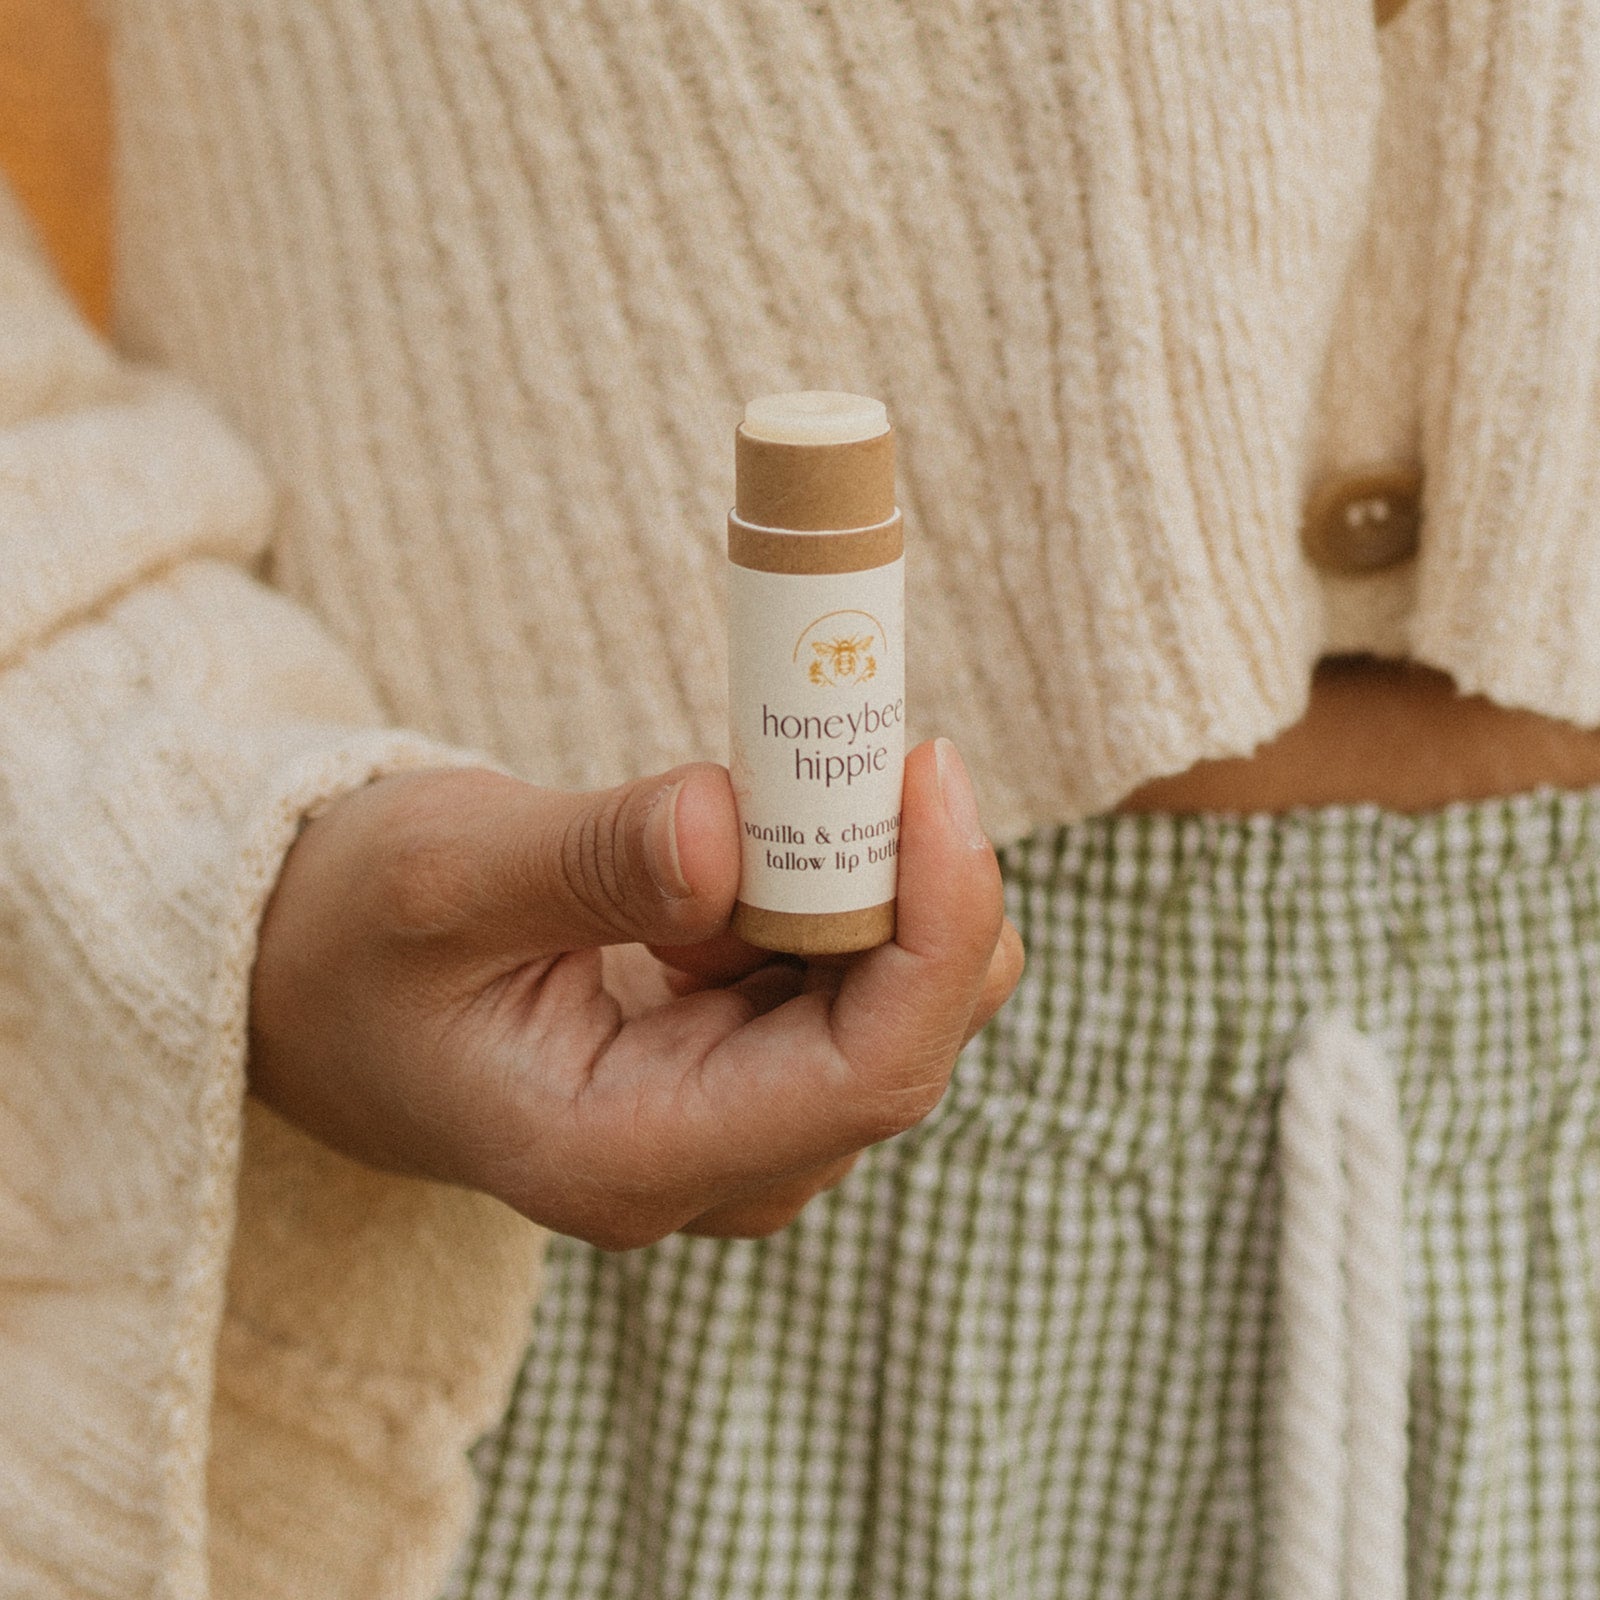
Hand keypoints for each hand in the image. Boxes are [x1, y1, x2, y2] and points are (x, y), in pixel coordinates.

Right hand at [247, 740, 1020, 1246]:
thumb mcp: (442, 879)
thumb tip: (728, 827)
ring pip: (893, 1008)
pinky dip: (837, 889)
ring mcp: (733, 1131)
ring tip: (785, 777)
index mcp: (624, 1156)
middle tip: (865, 735)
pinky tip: (759, 833)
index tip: (927, 769)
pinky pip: (846, 983)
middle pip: (903, 1039)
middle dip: (916, 881)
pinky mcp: (742, 1074)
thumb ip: (589, 863)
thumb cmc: (354, 939)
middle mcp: (704, 1171)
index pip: (866, 1076)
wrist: (319, 989)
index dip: (939, 925)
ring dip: (877, 879)